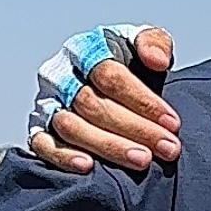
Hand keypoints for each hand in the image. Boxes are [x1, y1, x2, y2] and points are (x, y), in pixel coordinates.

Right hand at [28, 25, 183, 173]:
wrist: (112, 92)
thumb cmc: (131, 68)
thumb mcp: (146, 46)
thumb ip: (154, 43)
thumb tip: (157, 60)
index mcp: (85, 50)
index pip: (111, 75)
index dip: (143, 101)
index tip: (172, 123)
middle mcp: (60, 75)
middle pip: (94, 104)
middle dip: (135, 129)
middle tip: (168, 148)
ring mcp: (46, 104)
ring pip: (71, 126)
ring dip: (109, 146)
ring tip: (143, 161)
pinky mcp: (38, 131)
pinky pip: (43, 145)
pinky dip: (64, 156)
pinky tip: (89, 167)